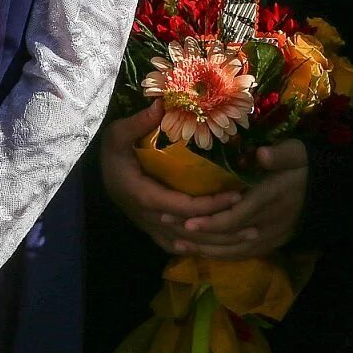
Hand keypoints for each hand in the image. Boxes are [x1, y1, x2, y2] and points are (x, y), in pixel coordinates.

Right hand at [97, 102, 242, 252]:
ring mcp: (149, 226)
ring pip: (188, 243)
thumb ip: (138, 122)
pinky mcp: (150, 229)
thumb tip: (161, 104)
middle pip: (192, 231)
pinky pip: (175, 245)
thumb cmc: (110, 153)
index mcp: (144, 196)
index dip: (212, 205)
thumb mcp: (117, 134)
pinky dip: (197, 248)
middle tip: (255, 224)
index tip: (238, 196)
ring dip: (218, 244)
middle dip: (224, 229)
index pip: (185, 206)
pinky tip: (216, 247)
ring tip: (247, 238)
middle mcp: (149, 217)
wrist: (97, 173)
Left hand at [171, 139, 308, 259]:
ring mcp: (271, 237)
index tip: (186, 220)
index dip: (210, 223)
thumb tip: (263, 155)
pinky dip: (222, 256)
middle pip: (228, 237)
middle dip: (197, 235)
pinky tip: (202, 252)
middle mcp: (268, 224)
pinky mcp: (272, 243)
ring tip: (176, 243)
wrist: (329, 191)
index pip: (235, 218)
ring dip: (205, 248)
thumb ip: (281, 155)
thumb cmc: (307, 167)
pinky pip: (244, 254)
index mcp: (269, 201)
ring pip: (233, 250)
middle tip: (167, 226)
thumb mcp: (298, 154)